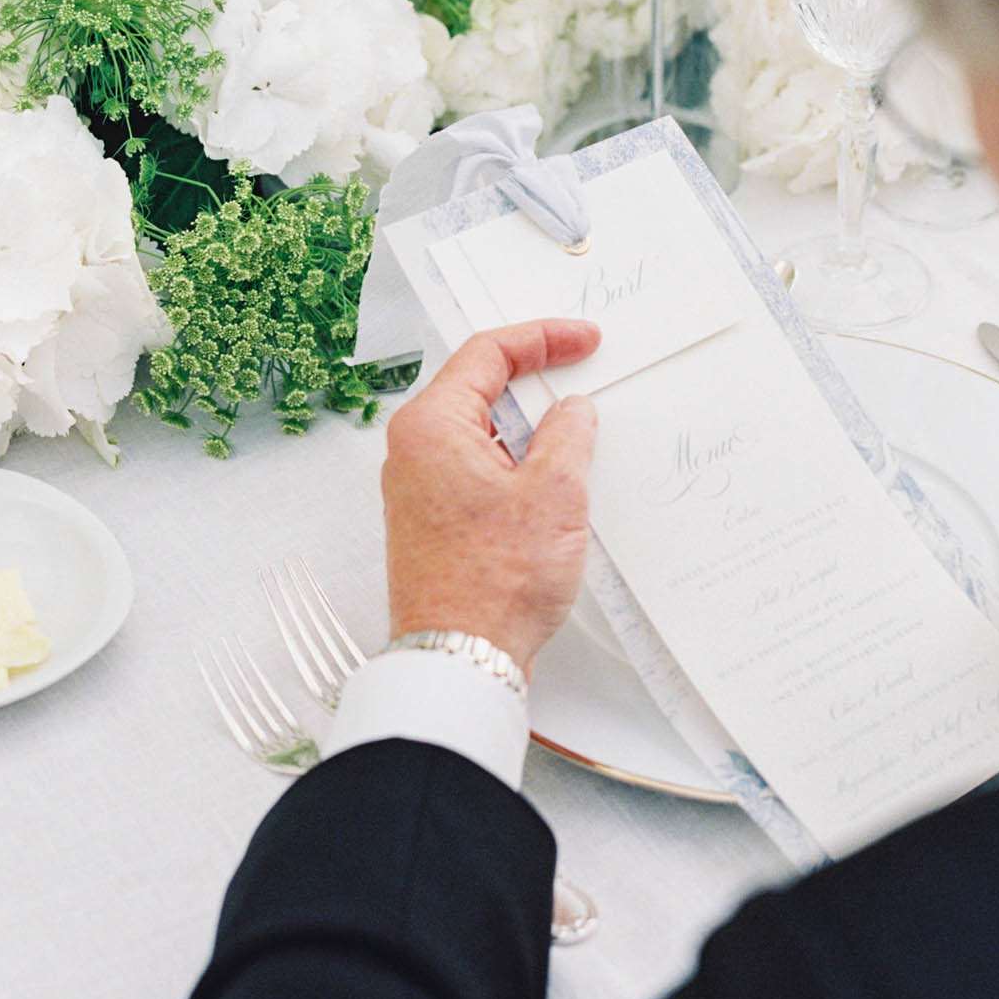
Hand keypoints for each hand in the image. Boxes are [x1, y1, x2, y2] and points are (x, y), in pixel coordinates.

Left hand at [381, 319, 601, 676]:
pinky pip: (477, 467)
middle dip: (536, 378)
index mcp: (431, 426)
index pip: (487, 354)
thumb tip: (572, 411)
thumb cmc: (497, 581)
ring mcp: (419, 488)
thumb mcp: (554, 491)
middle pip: (479, 388)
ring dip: (529, 425)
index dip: (543, 338)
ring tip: (578, 426)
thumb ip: (568, 433)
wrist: (460, 660)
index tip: (585, 340)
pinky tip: (553, 475)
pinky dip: (516, 460)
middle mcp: (413, 450)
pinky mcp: (432, 520)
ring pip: (481, 431)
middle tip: (584, 370)